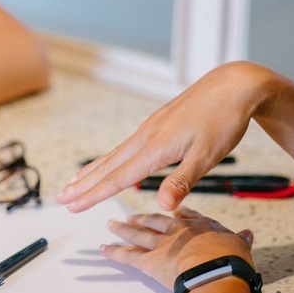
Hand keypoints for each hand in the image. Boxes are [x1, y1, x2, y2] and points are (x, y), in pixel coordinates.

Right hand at [56, 62, 272, 211]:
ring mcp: (150, 128)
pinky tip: (110, 162)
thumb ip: (182, 182)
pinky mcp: (157, 124)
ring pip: (114, 154)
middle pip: (108, 165)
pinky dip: (110, 158)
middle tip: (60, 197)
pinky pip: (126, 146)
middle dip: (83, 184)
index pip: (118, 177)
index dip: (94, 194)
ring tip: (73, 182)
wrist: (233, 86)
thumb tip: (162, 207)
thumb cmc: (224, 121)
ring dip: (92, 171)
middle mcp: (146, 136)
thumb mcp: (208, 156)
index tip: (72, 206)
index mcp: (156, 147)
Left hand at [102, 207, 253, 288]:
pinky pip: (127, 256)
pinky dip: (114, 252)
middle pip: (156, 221)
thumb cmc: (230, 260)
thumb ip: (240, 239)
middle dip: (143, 218)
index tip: (171, 208)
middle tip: (132, 215)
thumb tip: (248, 235)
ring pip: (138, 234)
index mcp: (200, 225)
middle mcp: (177, 231)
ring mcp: (161, 245)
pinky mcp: (149, 261)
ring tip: (112, 224)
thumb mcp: (240, 246)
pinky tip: (104, 248)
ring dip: (123, 229)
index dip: (177, 212)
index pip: (185, 215)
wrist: (216, 272)